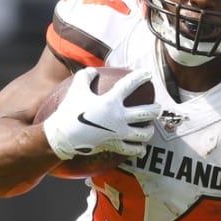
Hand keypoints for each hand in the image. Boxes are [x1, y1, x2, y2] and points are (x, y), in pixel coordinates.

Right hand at [44, 67, 159, 159]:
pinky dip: (139, 149)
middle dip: (156, 109)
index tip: (148, 74)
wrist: (63, 136)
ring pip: (143, 133)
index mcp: (111, 101)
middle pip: (146, 113)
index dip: (141, 77)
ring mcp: (119, 133)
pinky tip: (141, 148)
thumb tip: (92, 71)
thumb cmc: (69, 111)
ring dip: (150, 130)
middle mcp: (119, 117)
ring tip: (150, 127)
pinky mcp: (115, 146)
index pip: (130, 85)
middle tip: (157, 107)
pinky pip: (132, 150)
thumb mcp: (76, 88)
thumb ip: (85, 77)